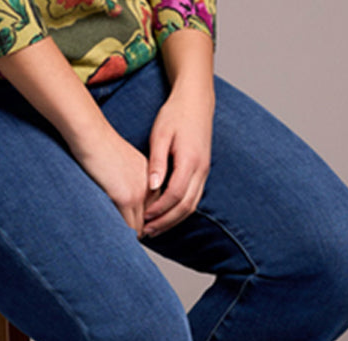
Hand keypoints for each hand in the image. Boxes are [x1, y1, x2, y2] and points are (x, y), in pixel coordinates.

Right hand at [72, 124, 151, 235]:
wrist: (91, 134)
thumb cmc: (97, 145)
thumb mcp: (120, 163)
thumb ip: (126, 181)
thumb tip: (119, 198)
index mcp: (149, 177)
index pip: (151, 208)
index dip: (141, 222)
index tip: (131, 232)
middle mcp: (149, 186)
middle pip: (147, 220)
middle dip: (138, 233)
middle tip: (126, 246)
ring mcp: (139, 193)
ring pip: (138, 227)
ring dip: (129, 238)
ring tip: (119, 247)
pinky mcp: (126, 198)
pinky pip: (127, 226)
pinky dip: (122, 236)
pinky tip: (113, 239)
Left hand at [143, 86, 213, 236]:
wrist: (196, 101)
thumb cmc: (175, 115)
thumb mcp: (161, 135)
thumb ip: (157, 162)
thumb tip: (152, 186)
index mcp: (190, 161)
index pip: (175, 195)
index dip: (159, 209)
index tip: (144, 217)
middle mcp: (201, 170)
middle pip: (185, 207)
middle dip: (166, 222)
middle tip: (147, 231)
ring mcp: (204, 172)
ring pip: (192, 206)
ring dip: (173, 220)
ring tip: (154, 229)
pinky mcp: (202, 173)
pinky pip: (193, 199)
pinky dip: (180, 211)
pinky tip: (165, 215)